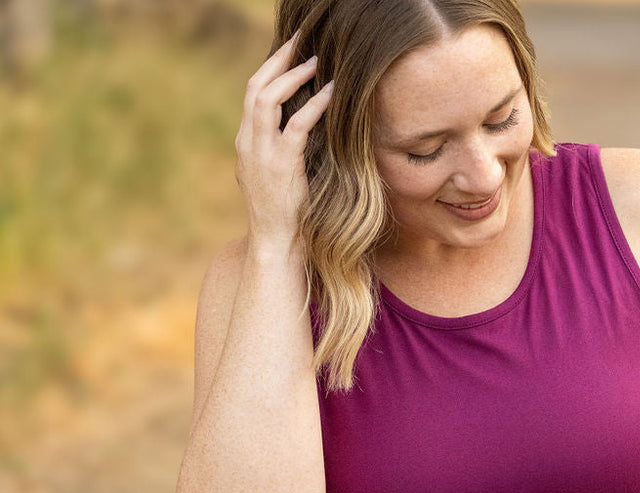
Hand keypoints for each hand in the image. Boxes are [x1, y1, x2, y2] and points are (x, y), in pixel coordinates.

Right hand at [235, 28, 334, 248]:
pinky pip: (297, 126)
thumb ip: (279, 150)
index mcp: (246, 143)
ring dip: (293, 76)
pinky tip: (331, 93)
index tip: (289, 52)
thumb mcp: (274, 176)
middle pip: (255, 87)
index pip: (252, 94)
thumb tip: (299, 128)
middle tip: (301, 41)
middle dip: (278, 60)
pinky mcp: (281, 166)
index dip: (270, 70)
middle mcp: (248, 143)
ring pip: (268, 99)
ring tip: (316, 61)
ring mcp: (262, 154)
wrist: (276, 243)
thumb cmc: (283, 214)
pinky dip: (314, 105)